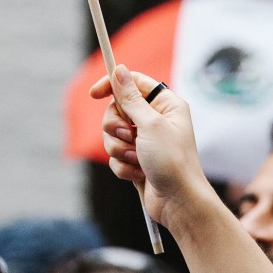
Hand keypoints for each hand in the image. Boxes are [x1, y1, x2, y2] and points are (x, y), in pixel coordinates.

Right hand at [90, 65, 209, 229]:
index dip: (113, 85)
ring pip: (113, 134)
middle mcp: (156, 119)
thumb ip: (130, 98)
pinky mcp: (137, 159)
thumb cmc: (171, 161)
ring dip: (119, 148)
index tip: (94, 94)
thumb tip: (119, 70)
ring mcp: (145, 140)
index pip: (133, 83)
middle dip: (116, 127)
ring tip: (136, 159)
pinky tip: (137, 173)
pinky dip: (122, 164)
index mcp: (165, 105)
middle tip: (128, 137)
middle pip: (118, 109)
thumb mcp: (150, 125)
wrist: (178, 202)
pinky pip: (115, 154)